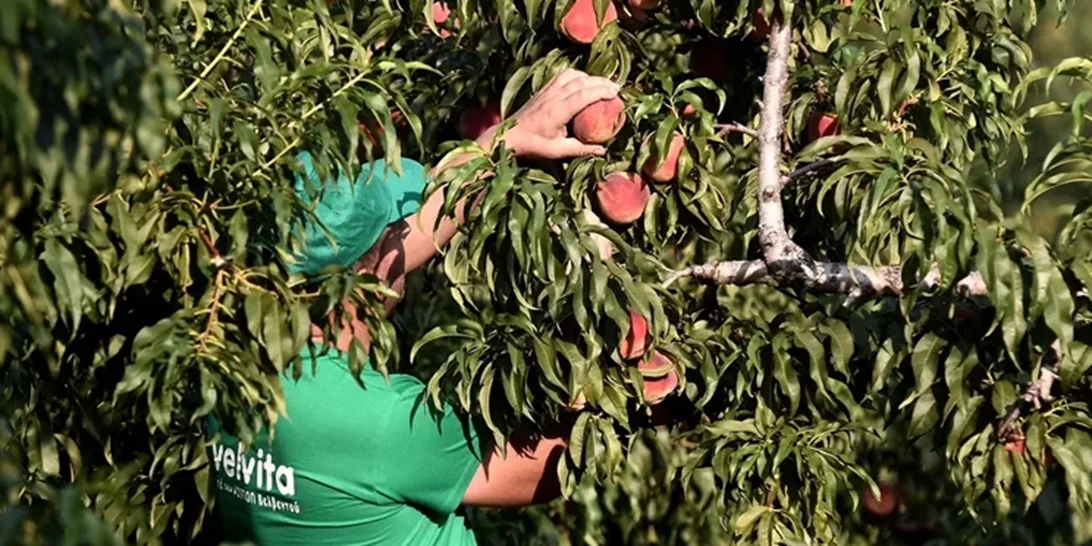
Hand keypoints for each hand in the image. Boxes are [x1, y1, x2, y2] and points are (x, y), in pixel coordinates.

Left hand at [478, 69, 620, 158]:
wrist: (510, 135)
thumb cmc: (534, 145)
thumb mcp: (558, 151)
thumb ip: (581, 149)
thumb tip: (602, 151)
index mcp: (557, 111)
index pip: (583, 95)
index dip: (601, 91)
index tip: (615, 93)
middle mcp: (553, 96)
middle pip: (581, 82)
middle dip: (601, 82)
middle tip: (617, 88)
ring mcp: (547, 90)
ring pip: (572, 75)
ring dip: (589, 77)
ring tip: (602, 83)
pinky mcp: (543, 89)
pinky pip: (562, 75)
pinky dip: (576, 75)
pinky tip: (584, 81)